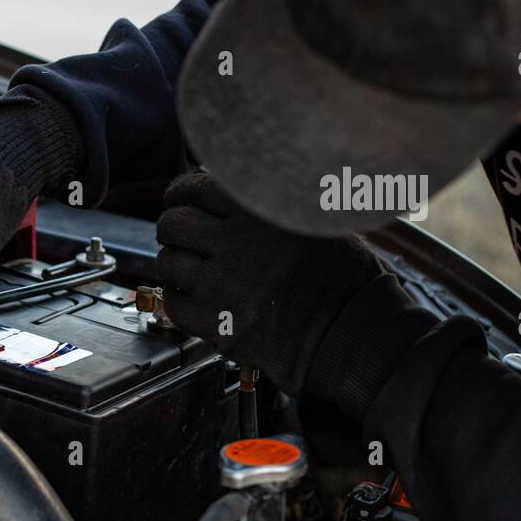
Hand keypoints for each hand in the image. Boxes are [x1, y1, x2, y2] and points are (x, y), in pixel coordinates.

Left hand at [156, 171, 382, 396]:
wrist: (352, 332)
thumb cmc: (344, 278)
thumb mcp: (316, 221)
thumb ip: (270, 204)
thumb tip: (232, 188)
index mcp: (259, 213)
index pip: (194, 190)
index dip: (182, 194)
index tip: (181, 202)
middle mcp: (235, 245)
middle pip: (173, 225)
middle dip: (173, 228)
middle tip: (183, 236)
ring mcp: (222, 286)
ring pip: (168, 263)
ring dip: (173, 263)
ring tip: (187, 267)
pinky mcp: (216, 323)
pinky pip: (173, 303)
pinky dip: (175, 298)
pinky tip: (190, 296)